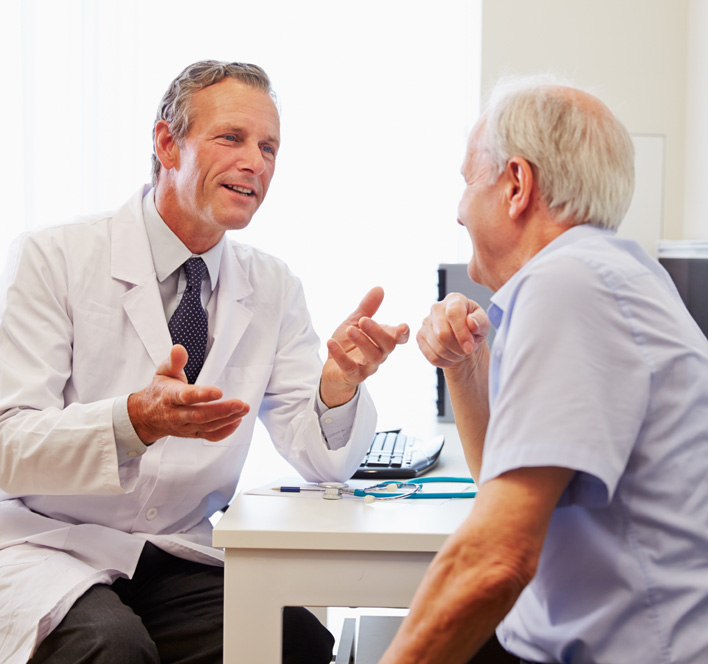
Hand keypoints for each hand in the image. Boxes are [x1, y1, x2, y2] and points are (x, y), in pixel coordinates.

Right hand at [127, 345, 249, 443]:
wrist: (148, 416)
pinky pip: (209, 436)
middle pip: (200, 415)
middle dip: (221, 410)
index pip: (186, 397)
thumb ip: (174, 361)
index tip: (219, 391)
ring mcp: (185, 426)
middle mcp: (177, 414)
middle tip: (240, 404)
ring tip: (244, 409)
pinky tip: (237, 421)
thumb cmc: (160, 390)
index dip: (202, 395)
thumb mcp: (163, 372)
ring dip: (227, 419)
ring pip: (207, 426)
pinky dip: (224, 432)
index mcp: (169, 397)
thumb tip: (179, 348)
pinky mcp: (192, 433)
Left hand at [320, 287, 408, 407]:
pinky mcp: (352, 376)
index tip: (402, 326)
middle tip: (364, 320)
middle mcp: (379, 354)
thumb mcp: (355, 322)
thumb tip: (379, 288)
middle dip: (377, 332)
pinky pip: (349, 367)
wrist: (333, 369)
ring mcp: (367, 367)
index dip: (403, 334)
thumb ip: (367, 308)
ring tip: (350, 330)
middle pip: (387, 345)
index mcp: (383, 340)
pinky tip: (331, 342)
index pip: (399, 339)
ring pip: (372, 357)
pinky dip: (340, 355)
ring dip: (362, 342)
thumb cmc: (349, 344)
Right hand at [417, 293, 489, 369]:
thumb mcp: (484, 324)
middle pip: (443, 334)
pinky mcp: (420, 336)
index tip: (470, 347)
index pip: (453, 313)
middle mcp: (436, 308)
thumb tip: (471, 322)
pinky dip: (444, 362)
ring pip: (438, 348)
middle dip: (458, 348)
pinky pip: (431, 356)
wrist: (463, 338)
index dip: (462, 333)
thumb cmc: (474, 328)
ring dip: (453, 356)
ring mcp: (426, 322)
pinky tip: (451, 357)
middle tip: (467, 351)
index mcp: (454, 300)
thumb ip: (480, 321)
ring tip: (460, 353)